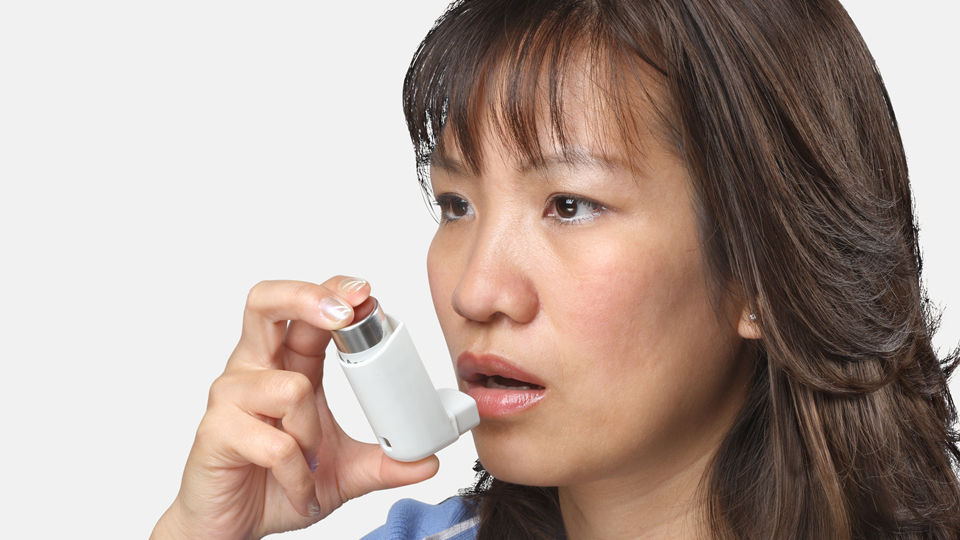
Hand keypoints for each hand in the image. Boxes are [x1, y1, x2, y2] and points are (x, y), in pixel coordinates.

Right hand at [151, 278, 439, 539]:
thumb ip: (385, 462)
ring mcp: (231, 397)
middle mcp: (256, 369)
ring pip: (289, 388)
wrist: (232, 526)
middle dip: (307, 297)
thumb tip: (428, 459)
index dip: (332, 293)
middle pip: (266, 303)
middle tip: (344, 315)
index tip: (366, 295)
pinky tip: (298, 488)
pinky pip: (275, 443)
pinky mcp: (215, 432)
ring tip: (311, 462)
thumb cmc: (276, 485)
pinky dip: (298, 473)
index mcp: (288, 364)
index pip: (305, 309)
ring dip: (312, 432)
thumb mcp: (345, 472)